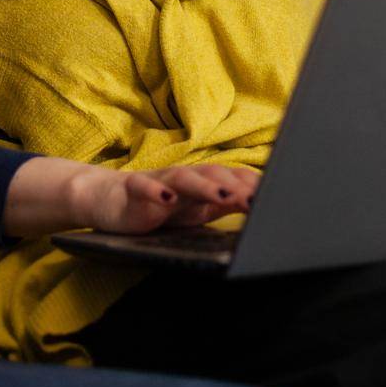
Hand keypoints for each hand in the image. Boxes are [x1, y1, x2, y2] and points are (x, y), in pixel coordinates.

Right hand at [72, 162, 259, 234]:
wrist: (108, 198)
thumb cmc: (158, 207)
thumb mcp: (194, 212)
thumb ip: (223, 206)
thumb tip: (261, 206)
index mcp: (201, 185)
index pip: (231, 180)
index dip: (253, 186)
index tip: (278, 195)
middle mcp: (183, 179)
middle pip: (212, 174)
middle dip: (235, 186)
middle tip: (257, 200)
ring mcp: (158, 182)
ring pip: (183, 178)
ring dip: (204, 185)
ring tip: (222, 196)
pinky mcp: (132, 189)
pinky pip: (143, 187)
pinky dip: (155, 191)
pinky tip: (165, 199)